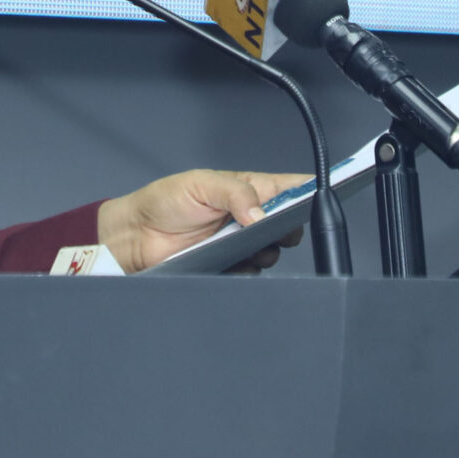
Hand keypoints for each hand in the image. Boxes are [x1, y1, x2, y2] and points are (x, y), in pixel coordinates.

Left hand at [97, 169, 308, 273]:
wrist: (137, 236)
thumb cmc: (166, 201)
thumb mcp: (202, 185)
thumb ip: (236, 193)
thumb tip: (261, 215)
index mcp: (249, 189)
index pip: (290, 187)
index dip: (310, 191)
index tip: (321, 198)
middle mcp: (249, 216)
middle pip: (289, 224)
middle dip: (289, 227)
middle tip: (275, 228)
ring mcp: (241, 243)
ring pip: (274, 251)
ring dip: (266, 251)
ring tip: (245, 244)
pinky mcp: (230, 265)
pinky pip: (252, 272)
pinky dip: (247, 269)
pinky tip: (231, 261)